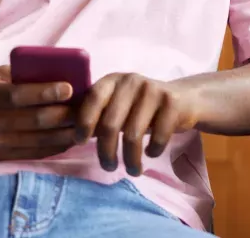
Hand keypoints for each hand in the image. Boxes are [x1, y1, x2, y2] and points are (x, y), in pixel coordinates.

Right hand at [0, 65, 77, 160]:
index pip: (20, 95)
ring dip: (64, 134)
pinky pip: (31, 154)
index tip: (70, 87)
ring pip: (37, 141)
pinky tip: (69, 140)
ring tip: (85, 125)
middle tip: (87, 107)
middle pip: (34, 121)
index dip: (47, 92)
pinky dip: (53, 148)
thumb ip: (19, 75)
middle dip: (64, 114)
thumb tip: (56, 73)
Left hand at [75, 73, 199, 175]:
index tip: (80, 143)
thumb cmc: (141, 107)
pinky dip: (153, 151)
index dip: (83, 122)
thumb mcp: (117, 105)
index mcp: (113, 80)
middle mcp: (131, 81)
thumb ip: (96, 114)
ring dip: (131, 160)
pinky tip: (151, 152)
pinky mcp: (172, 102)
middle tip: (108, 167)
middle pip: (110, 124)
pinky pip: (157, 136)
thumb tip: (66, 134)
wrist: (183, 99)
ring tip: (133, 170)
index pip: (92, 98)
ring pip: (133, 135)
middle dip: (107, 152)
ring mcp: (153, 90)